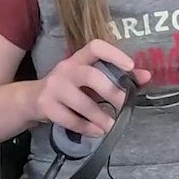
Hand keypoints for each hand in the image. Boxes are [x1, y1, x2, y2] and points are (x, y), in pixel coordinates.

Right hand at [32, 39, 151, 137]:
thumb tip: (146, 76)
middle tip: (124, 105)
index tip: (131, 66)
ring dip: (101, 116)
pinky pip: (70, 119)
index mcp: (79, 58)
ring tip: (112, 126)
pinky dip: (86, 128)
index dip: (114, 54)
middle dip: (111, 92)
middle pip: (90, 76)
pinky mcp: (46, 106)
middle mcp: (66, 68)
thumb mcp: (90, 79)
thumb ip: (118, 77)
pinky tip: (97, 131)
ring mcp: (54, 87)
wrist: (32, 99)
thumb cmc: (70, 88)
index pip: (96, 47)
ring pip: (81, 102)